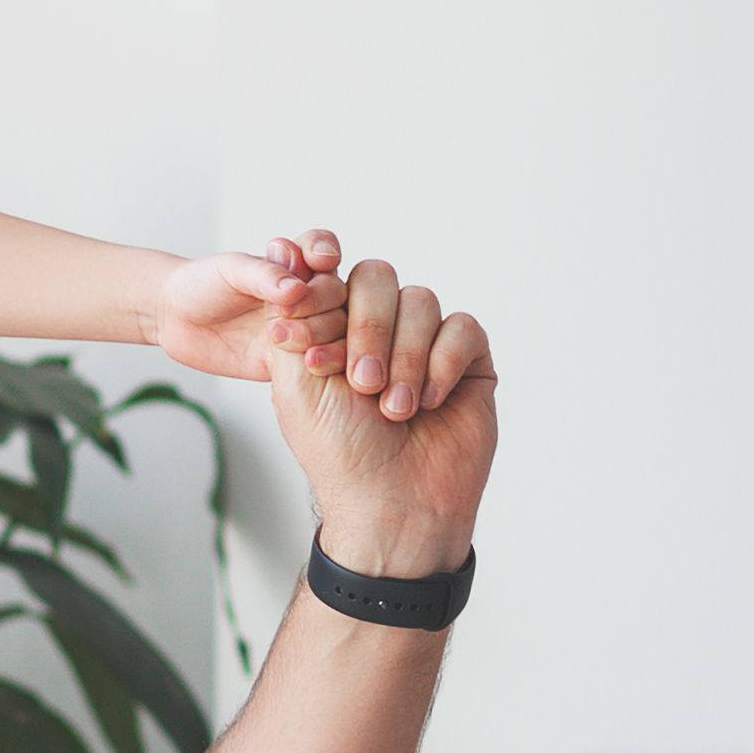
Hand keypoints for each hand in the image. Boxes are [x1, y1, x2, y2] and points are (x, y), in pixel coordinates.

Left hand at [148, 232, 349, 383]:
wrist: (176, 319)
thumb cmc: (201, 284)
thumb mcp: (230, 271)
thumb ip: (263, 276)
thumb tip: (296, 288)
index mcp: (292, 265)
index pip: (323, 250)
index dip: (326, 253)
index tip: (319, 260)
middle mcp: (304, 295)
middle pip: (335, 294)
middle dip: (318, 302)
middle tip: (286, 311)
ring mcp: (302, 328)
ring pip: (334, 331)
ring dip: (318, 334)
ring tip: (279, 337)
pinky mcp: (292, 361)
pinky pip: (317, 364)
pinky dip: (318, 364)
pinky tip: (304, 364)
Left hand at [267, 250, 494, 581]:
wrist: (391, 502)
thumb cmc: (340, 451)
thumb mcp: (294, 381)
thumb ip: (292, 314)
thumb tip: (286, 250)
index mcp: (334, 329)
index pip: (331, 279)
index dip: (322, 300)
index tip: (314, 349)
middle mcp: (380, 329)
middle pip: (378, 279)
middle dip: (367, 330)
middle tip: (360, 384)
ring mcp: (426, 342)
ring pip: (421, 301)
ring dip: (405, 357)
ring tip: (394, 408)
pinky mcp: (467, 359)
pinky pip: (461, 327)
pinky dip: (442, 364)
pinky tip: (430, 403)